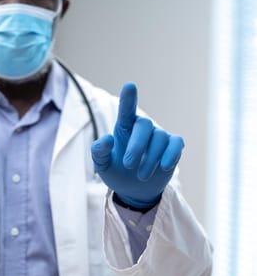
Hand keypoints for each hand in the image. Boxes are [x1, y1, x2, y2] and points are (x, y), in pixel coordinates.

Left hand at [91, 82, 183, 207]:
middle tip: (128, 165)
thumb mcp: (102, 165)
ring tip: (141, 175)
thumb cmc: (116, 172)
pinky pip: (176, 143)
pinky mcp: (172, 147)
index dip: (129, 98)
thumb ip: (99, 151)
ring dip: (150, 158)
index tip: (130, 86)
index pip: (126, 110)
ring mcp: (159, 136)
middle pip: (144, 125)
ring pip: (159, 138)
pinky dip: (171, 154)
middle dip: (136, 146)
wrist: (134, 190)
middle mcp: (142, 128)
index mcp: (123, 128)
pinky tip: (164, 166)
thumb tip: (107, 139)